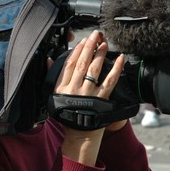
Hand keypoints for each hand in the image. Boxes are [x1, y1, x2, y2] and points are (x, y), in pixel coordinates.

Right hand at [54, 30, 124, 164]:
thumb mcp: (54, 96)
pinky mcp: (102, 99)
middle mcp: (75, 89)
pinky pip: (110, 81)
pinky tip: (120, 59)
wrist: (79, 135)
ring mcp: (89, 94)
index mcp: (62, 87)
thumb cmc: (67, 115)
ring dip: (100, 54)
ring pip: (94, 69)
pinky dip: (116, 69)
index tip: (83, 41)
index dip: (76, 50)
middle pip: (82, 63)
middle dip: (89, 47)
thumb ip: (52, 77)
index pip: (69, 64)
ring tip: (105, 44)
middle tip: (95, 35)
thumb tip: (49, 60)